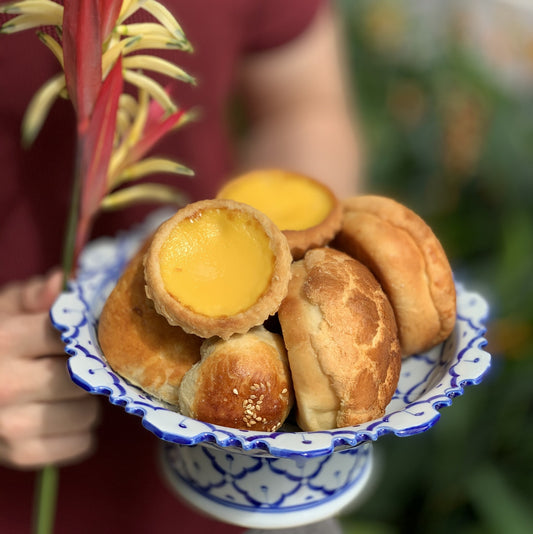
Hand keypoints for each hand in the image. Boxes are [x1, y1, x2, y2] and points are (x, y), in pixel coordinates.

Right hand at [0, 270, 99, 468]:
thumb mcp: (3, 311)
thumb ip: (32, 296)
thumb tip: (60, 281)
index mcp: (4, 341)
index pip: (70, 335)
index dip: (88, 335)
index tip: (92, 336)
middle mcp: (5, 385)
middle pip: (84, 377)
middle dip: (88, 372)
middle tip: (79, 367)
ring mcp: (11, 425)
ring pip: (88, 412)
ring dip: (86, 403)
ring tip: (67, 393)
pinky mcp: (21, 454)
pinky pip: (81, 443)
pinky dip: (79, 431)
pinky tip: (61, 416)